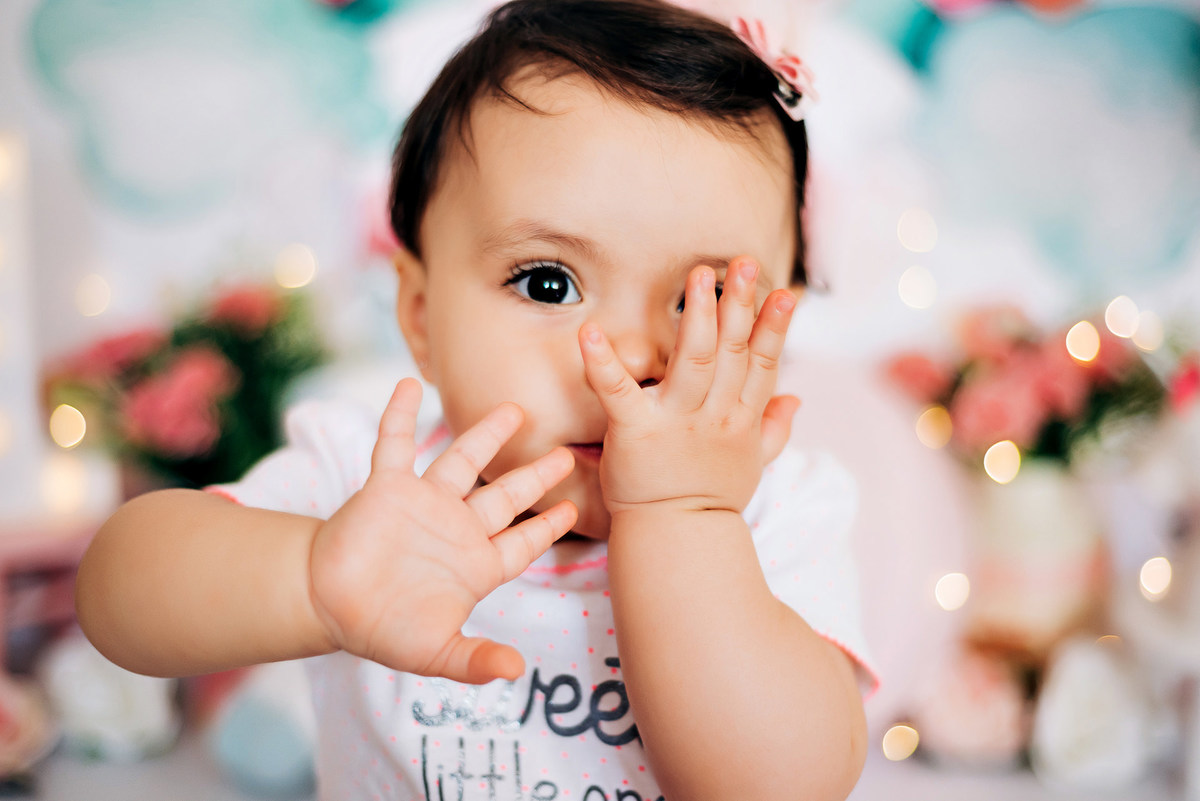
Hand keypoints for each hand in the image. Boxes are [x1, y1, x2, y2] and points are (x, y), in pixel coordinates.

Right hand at [308, 378, 576, 683]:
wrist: (325, 605)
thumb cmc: (382, 629)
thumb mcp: (435, 652)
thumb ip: (475, 660)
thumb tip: (518, 673)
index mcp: (475, 564)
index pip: (522, 542)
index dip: (547, 527)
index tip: (573, 508)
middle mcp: (456, 527)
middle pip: (506, 495)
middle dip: (536, 475)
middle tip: (567, 453)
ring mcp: (423, 503)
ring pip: (462, 461)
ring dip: (486, 434)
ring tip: (514, 408)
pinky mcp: (386, 488)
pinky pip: (395, 444)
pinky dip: (400, 416)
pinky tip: (408, 386)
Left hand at [579, 257, 798, 515]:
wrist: (675, 539)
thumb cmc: (710, 499)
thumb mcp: (753, 465)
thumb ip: (774, 428)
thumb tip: (796, 398)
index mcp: (741, 419)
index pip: (762, 365)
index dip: (774, 328)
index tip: (784, 293)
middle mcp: (714, 416)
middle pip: (732, 351)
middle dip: (738, 304)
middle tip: (740, 262)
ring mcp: (675, 422)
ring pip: (694, 359)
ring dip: (698, 315)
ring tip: (700, 275)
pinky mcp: (633, 432)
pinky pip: (618, 392)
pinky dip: (603, 362)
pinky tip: (591, 332)